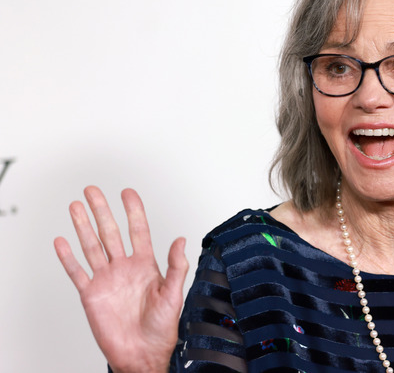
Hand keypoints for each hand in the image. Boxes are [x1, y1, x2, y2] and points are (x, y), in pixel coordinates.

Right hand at [54, 186, 187, 372]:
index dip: (133, 211)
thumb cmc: (161, 328)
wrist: (142, 353)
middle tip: (93, 190)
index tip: (127, 193)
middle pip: (110, 232)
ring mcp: (106, 280)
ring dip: (83, 226)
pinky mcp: (91, 295)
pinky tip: (62, 241)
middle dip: (102, 210)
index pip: (138, 231)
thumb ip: (176, 267)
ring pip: (92, 246)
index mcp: (146, 266)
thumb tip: (181, 240)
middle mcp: (124, 268)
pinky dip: (68, 257)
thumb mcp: (174, 295)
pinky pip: (77, 272)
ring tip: (76, 206)